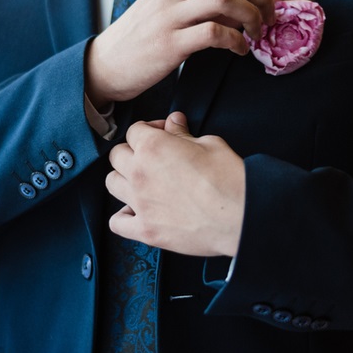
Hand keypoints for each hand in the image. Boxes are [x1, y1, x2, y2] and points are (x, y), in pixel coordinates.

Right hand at [86, 0, 292, 107]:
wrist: (103, 66)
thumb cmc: (139, 42)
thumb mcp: (166, 12)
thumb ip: (197, 4)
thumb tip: (241, 7)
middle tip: (275, 16)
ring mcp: (170, 16)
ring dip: (252, 15)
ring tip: (258, 34)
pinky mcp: (170, 43)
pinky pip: (214, 32)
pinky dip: (235, 40)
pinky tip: (240, 50)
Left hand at [106, 111, 244, 256]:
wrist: (241, 216)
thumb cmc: (230, 180)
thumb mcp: (210, 144)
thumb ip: (183, 133)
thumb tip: (174, 122)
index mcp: (153, 147)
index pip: (134, 130)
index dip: (149, 129)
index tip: (161, 134)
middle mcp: (140, 173)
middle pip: (117, 155)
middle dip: (132, 152)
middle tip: (151, 157)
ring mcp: (140, 203)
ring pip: (111, 184)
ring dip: (123, 180)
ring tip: (142, 183)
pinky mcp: (146, 230)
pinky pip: (117, 222)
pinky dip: (123, 216)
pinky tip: (137, 211)